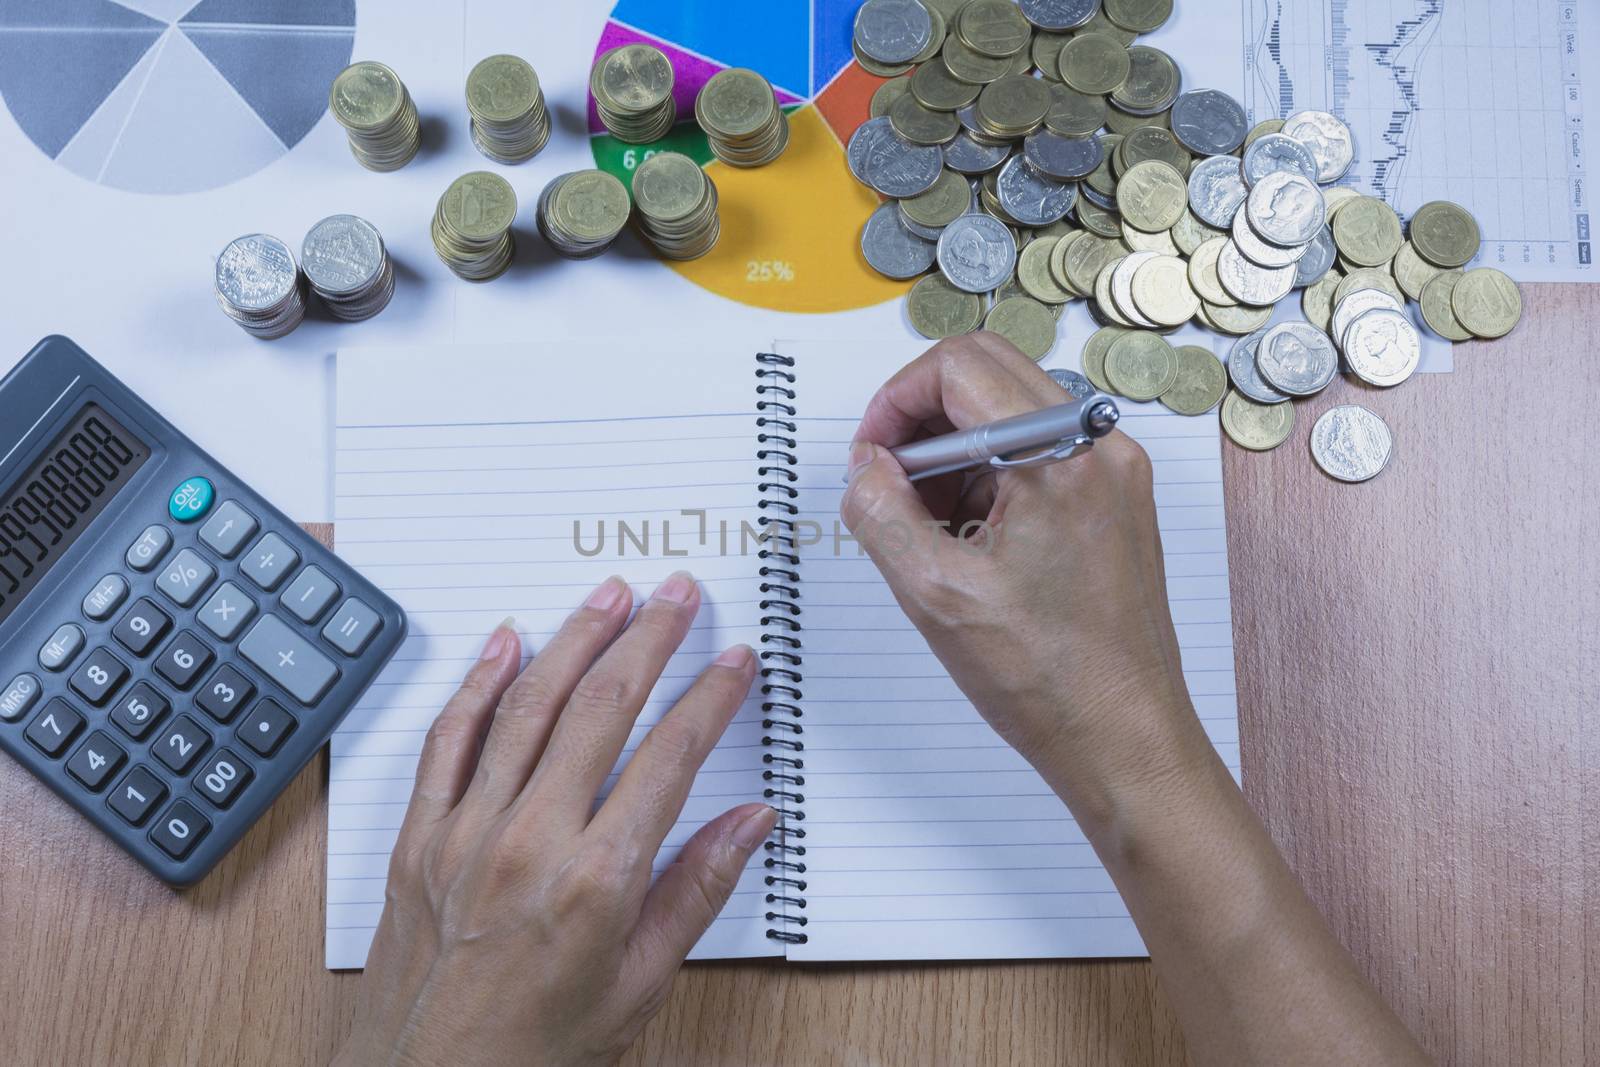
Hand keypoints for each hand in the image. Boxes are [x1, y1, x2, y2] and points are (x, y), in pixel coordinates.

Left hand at [336, 573, 776, 1066]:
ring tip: (609, 595)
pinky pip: (448, 740)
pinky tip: (504, 643)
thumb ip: (696, 891)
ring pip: (527, 707)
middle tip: (679, 593)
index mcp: (596, 881)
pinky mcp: (419, 838)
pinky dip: (477, 684)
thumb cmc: (538, 1049)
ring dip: (574, 640)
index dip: (710, 700)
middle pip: (601, 709)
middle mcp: (529, 841)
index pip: (669, 759)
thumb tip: (752, 822)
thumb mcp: (640, 983)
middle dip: (649, 639)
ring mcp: (466, 833)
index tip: (736, 662)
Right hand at [839, 334, 1207, 821]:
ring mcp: (1112, 473)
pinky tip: (966, 542)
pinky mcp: (1112, 500)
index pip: (959, 366)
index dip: (896, 401)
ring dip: (953, 452)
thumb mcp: (935, 595)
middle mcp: (1099, 448)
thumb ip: (882, 514)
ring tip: (928, 528)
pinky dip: (988, 477)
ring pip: (1010, 412)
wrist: (1124, 738)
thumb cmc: (1051, 682)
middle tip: (888, 482)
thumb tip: (864, 467)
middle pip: (988, 374)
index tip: (871, 454)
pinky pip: (1037, 453)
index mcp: (1061, 457)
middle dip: (922, 421)